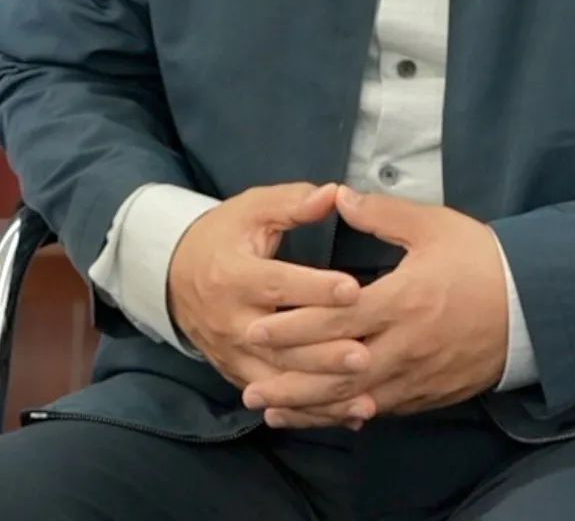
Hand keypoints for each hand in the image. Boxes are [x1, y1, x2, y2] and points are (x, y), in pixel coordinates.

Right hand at [167, 181, 375, 428]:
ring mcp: (233, 353)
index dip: (315, 289)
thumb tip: (334, 193)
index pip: (278, 285)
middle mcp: (231, 320)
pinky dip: (310, 410)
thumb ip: (293, 203)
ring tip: (363, 394)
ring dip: (321, 391)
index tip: (354, 290)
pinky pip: (275, 398)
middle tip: (365, 355)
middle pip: (280, 342)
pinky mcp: (238, 374)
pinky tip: (347, 414)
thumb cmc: (224, 236)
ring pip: (279, 379)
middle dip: (323, 352)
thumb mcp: (253, 209)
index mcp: (234, 276)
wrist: (174, 274)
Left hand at [242, 184, 509, 427]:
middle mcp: (404, 346)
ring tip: (268, 407)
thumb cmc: (481, 260)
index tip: (257, 329)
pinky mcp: (425, 395)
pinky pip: (376, 410)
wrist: (532, 307)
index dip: (294, 327)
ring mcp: (414, 376)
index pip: (336, 319)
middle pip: (335, 369)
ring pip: (351, 399)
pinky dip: (342, 415)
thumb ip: (383, 214)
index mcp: (402, 300)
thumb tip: (340, 196)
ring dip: (308, 406)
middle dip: (289, 377)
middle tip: (247, 382)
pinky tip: (319, 416)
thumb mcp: (434, 226)